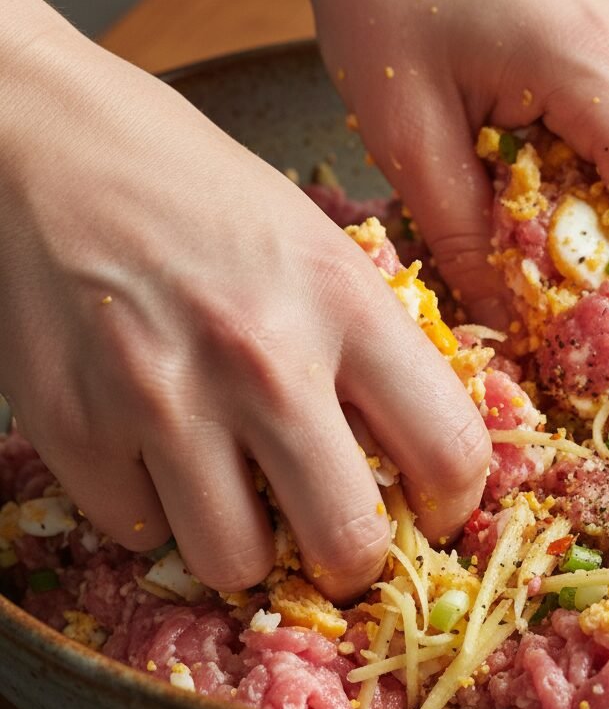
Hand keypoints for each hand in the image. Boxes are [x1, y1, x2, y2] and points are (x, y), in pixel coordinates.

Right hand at [0, 0, 489, 599]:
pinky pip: (137, 530)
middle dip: (354, 560)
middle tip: (337, 537)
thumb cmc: (205, 195)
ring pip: (234, 564)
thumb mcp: (320, 248)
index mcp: (345, 301)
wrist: (54, 144)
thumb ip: (374, 348)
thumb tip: (417, 453)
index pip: (449, 448)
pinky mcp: (70, 425)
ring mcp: (160, 396)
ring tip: (240, 496)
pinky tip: (158, 455)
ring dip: (248, 547)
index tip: (433, 510)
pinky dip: (157, 511)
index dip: (454, 503)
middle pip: (346, 542)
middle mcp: (261, 357)